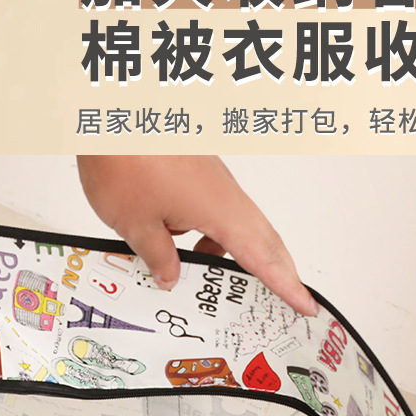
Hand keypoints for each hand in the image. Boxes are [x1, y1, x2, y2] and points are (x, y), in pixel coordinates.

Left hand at [77, 155, 317, 316]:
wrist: (109, 110)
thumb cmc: (123, 159)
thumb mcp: (135, 225)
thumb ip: (158, 256)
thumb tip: (170, 275)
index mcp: (220, 210)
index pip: (262, 258)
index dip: (286, 286)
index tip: (306, 305)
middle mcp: (225, 192)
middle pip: (263, 238)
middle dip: (277, 270)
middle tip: (289, 296)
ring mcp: (213, 179)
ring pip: (237, 223)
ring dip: (233, 251)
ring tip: (215, 278)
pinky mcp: (199, 171)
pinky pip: (216, 209)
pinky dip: (210, 232)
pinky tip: (179, 242)